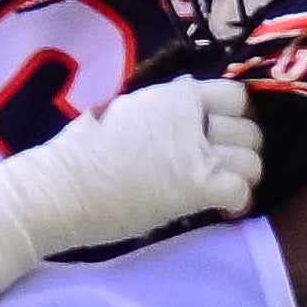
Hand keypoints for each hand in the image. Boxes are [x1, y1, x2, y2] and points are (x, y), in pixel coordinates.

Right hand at [0, 76, 260, 293]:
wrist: (54, 191)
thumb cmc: (71, 156)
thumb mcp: (117, 114)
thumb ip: (154, 113)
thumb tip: (170, 121)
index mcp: (174, 95)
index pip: (235, 96)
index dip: (237, 116)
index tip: (225, 133)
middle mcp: (194, 118)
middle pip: (249, 130)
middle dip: (242, 149)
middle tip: (225, 167)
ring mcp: (199, 153)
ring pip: (252, 162)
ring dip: (243, 177)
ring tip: (226, 190)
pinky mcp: (198, 187)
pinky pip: (241, 192)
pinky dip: (237, 203)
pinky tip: (222, 210)